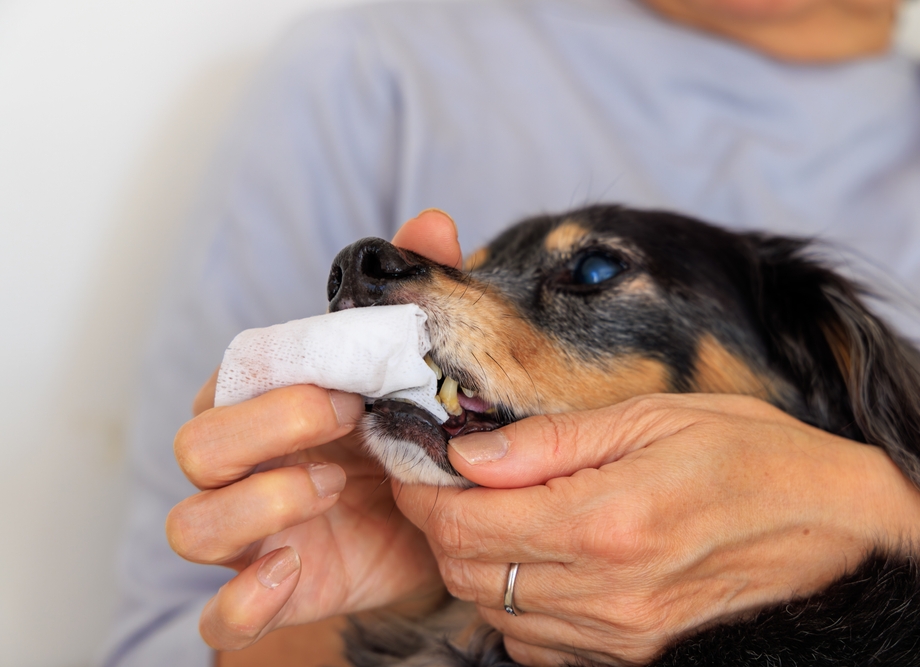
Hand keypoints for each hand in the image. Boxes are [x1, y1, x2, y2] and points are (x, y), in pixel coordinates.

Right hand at [166, 209, 463, 651]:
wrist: (432, 528)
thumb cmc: (405, 439)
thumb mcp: (416, 374)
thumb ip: (415, 301)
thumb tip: (433, 223)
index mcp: (268, 407)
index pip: (230, 381)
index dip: (276, 376)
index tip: (349, 375)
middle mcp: (243, 469)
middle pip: (196, 445)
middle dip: (266, 426)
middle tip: (346, 415)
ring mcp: (250, 536)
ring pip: (193, 525)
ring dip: (256, 505)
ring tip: (331, 489)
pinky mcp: (270, 593)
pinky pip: (221, 613)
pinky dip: (241, 600)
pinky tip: (293, 573)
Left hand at [394, 393, 919, 665]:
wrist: (833, 526)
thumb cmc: (751, 454)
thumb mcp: (653, 418)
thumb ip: (552, 442)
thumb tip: (467, 453)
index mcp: (608, 521)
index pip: (469, 520)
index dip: (424, 490)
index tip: (415, 458)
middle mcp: (607, 591)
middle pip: (470, 570)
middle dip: (438, 523)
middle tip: (445, 478)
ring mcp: (620, 634)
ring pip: (494, 609)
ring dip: (473, 561)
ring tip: (490, 510)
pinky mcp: (633, 653)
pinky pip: (535, 642)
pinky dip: (514, 601)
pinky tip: (536, 558)